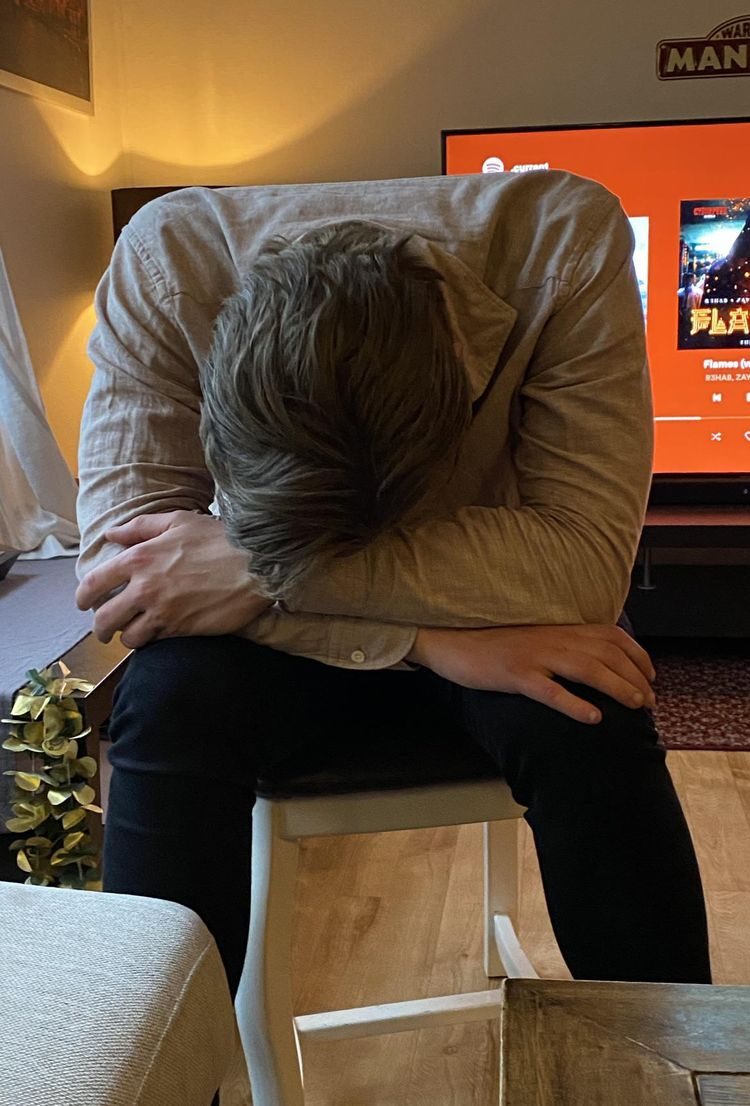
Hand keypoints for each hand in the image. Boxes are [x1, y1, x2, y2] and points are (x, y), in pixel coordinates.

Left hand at [75, 511, 271, 647]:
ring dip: (128, 636)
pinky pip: (155, 643)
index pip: (94, 583)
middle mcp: (145, 589)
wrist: (257, 564)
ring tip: (135, 632)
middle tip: (105, 630)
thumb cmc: (220, 538)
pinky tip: (159, 634)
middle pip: (104, 618)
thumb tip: (112, 534)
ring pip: (128, 637)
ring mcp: (163, 612)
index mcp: (139, 559)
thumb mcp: (178, 521)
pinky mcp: (182, 630)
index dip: (83, 596)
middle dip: (100, 628)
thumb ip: (140, 527)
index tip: (84, 603)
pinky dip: (153, 641)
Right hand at [407, 623, 656, 724]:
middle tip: (650, 701)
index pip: (609, 635)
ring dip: (616, 687)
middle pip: (605, 654)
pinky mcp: (514, 675)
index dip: (637, 654)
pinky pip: (549, 690)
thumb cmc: (491, 642)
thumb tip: (592, 660)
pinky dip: (574, 704)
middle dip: (635, 676)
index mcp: (557, 628)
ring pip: (586, 669)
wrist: (450, 640)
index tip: (651, 675)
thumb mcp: (533, 637)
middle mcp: (551, 638)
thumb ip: (561, 644)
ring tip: (636, 706)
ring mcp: (534, 656)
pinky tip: (592, 717)